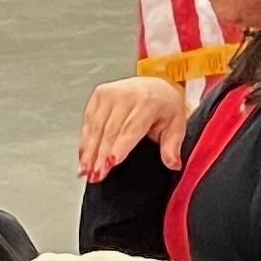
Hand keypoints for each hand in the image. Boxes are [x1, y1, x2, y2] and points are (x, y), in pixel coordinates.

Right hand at [77, 75, 193, 177]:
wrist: (156, 84)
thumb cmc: (165, 107)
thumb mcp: (176, 126)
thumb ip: (172, 147)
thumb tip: (173, 165)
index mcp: (148, 102)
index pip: (130, 129)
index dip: (118, 147)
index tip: (110, 164)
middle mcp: (126, 95)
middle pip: (109, 130)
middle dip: (100, 155)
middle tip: (95, 175)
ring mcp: (110, 93)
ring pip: (96, 127)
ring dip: (89, 151)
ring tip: (86, 171)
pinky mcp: (99, 94)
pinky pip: (89, 121)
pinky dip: (85, 141)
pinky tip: (83, 157)